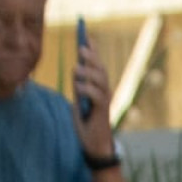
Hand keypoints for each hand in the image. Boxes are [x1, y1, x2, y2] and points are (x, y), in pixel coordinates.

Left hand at [73, 34, 115, 158]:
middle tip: (81, 48)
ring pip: (101, 80)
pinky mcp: (103, 111)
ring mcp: (105, 101)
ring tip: (77, 68)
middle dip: (92, 58)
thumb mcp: (78, 102)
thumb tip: (76, 69)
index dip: (93, 50)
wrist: (92, 145)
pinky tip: (78, 88)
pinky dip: (87, 89)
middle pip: (101, 70)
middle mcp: (105, 92)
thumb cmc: (86, 125)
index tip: (86, 36)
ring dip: (88, 72)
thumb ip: (79, 86)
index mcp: (99, 89)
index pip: (97, 65)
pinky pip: (97, 96)